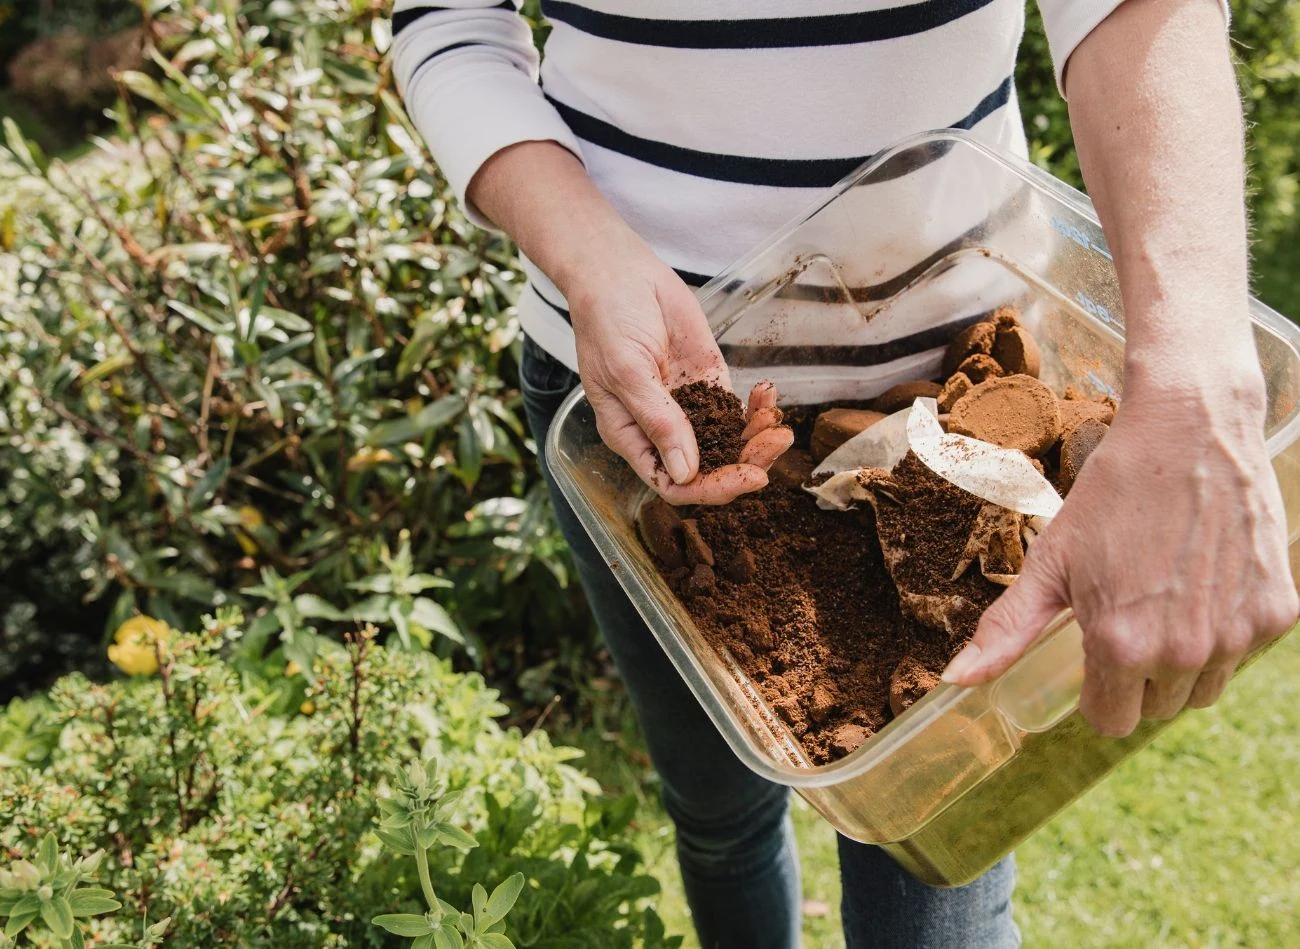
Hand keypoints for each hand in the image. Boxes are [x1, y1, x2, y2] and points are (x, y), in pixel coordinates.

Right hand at [565, 233, 791, 504]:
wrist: (619, 272)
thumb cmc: (607, 320)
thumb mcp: (627, 372)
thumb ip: (658, 421)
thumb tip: (685, 472)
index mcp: (631, 437)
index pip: (673, 483)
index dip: (711, 488)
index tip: (748, 476)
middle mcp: (660, 429)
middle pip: (708, 468)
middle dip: (746, 462)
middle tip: (776, 443)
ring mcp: (687, 406)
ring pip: (727, 442)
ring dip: (756, 437)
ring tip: (777, 421)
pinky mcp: (707, 381)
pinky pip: (736, 408)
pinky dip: (756, 408)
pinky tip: (768, 394)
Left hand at [943, 376, 1297, 735]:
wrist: (1190, 433)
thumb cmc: (1113, 494)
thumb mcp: (1050, 562)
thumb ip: (1007, 629)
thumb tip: (956, 680)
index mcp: (1121, 646)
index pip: (1109, 720)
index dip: (1096, 692)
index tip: (1093, 654)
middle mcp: (1184, 652)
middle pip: (1156, 708)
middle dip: (1137, 677)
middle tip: (1129, 616)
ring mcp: (1237, 636)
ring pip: (1204, 689)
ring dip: (1183, 664)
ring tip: (1164, 602)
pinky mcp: (1277, 613)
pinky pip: (1245, 653)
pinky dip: (1225, 632)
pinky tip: (1204, 584)